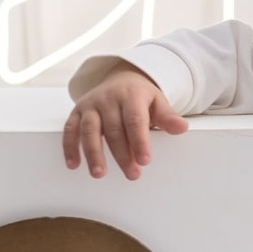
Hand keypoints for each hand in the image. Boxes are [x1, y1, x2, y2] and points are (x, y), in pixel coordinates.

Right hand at [63, 64, 188, 180]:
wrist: (121, 77)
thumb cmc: (142, 97)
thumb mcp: (158, 102)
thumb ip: (168, 117)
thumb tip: (182, 127)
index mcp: (131, 96)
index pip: (135, 120)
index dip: (140, 141)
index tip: (145, 161)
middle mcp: (109, 98)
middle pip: (114, 129)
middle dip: (122, 154)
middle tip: (132, 174)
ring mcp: (91, 104)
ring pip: (89, 130)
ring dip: (93, 153)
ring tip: (99, 174)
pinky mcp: (77, 111)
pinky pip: (70, 129)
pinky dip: (69, 147)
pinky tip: (73, 165)